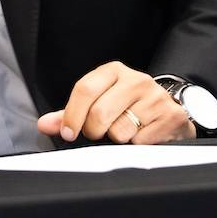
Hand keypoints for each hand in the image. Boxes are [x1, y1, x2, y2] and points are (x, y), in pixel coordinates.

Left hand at [36, 61, 195, 145]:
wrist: (169, 111)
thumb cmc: (128, 106)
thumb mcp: (99, 102)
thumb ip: (71, 113)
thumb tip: (45, 124)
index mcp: (114, 71)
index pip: (85, 90)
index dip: (72, 115)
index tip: (68, 133)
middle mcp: (136, 80)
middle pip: (100, 113)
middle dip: (94, 131)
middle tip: (98, 133)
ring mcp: (156, 98)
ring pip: (120, 130)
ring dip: (117, 139)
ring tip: (125, 132)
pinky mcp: (171, 116)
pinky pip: (141, 142)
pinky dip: (136, 146)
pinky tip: (142, 136)